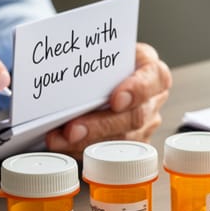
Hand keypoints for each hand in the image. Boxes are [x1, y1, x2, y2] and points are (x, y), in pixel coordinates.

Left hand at [45, 42, 172, 156]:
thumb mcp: (101, 54)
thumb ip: (90, 57)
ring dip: (88, 142)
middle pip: (136, 116)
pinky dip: (84, 150)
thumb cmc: (103, 66)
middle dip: (101, 125)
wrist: (100, 77)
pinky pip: (113, 156)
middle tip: (72, 129)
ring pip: (123, 140)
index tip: (115, 99)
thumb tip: (54, 62)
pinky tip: (65, 147)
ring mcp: (146, 124)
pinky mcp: (133, 143)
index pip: (155, 78)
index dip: (137, 89)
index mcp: (152, 71)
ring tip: (59, 139)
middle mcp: (153, 99)